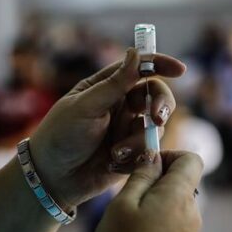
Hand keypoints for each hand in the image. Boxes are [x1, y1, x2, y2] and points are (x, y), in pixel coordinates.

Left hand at [28, 49, 185, 208]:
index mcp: (108, 87)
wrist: (52, 178)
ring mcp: (128, 129)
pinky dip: (136, 157)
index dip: (161, 65)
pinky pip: (149, 151)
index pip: (140, 68)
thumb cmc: (61, 136)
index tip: (179, 70)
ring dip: (139, 140)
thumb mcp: (86, 106)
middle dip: (161, 105)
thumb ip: (114, 83)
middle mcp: (121, 105)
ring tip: (115, 152)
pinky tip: (113, 164)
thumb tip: (136, 53)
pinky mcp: (132, 153)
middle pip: (156, 96)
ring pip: (155, 127)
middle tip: (157, 119)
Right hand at [90, 150, 202, 231]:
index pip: (191, 158)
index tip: (143, 165)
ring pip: (173, 201)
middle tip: (127, 193)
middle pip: (181, 180)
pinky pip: (172, 220)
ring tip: (127, 218)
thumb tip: (153, 156)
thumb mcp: (122, 205)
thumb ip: (141, 176)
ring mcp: (189, 231)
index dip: (168, 155)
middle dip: (155, 179)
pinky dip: (154, 219)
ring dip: (152, 201)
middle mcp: (191, 211)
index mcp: (179, 195)